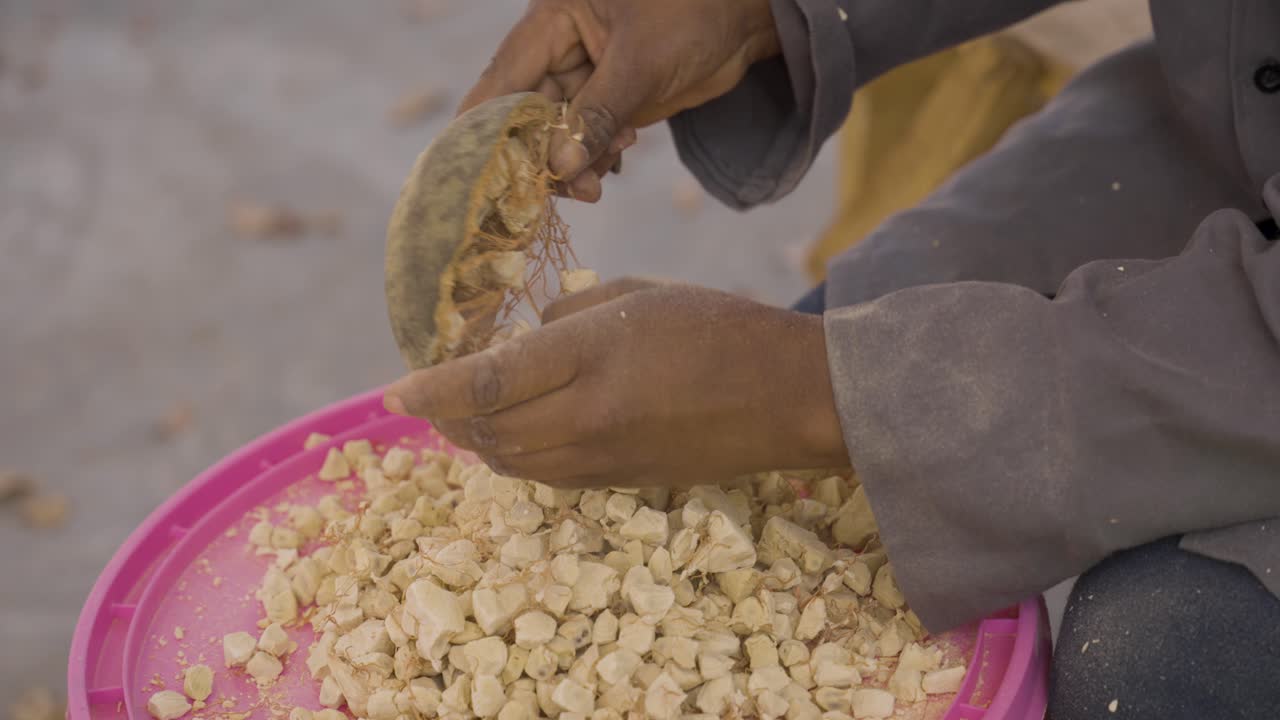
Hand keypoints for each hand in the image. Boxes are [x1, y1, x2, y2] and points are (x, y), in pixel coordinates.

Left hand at [383, 280, 847, 487]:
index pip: (489, 382)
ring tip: (460, 414)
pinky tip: (514, 432)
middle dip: (446, 418)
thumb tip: (527, 336)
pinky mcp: (619, 482)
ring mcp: (603, 459)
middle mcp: (588, 418)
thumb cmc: (722, 328)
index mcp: (594, 358)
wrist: (790, 399)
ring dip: (476, 440)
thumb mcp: (640, 294)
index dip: (432, 390)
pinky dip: (514, 455)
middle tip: (425, 395)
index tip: (392, 393)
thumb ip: (570, 312)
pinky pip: (545, 475)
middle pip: (488, 432)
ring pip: (511, 462)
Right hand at [459, 0, 780, 201]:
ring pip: (557, 133)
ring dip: (568, 164)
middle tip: (551, 192)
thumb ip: (597, 116)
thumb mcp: (640, 64)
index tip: (474, 171)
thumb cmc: (692, 12)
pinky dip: (593, 160)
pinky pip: (587, 139)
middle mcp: (559, 50)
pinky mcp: (612, 100)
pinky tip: (607, 169)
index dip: (485, 125)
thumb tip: (558, 169)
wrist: (747, 17)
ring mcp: (586, 78)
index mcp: (552, 21)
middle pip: (525, 113)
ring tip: (592, 187)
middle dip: (536, 156)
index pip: (503, 78)